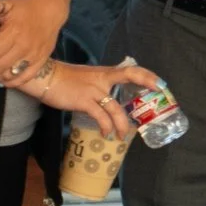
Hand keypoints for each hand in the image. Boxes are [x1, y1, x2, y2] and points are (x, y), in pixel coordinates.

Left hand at [0, 0, 69, 87]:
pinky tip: (0, 82)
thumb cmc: (25, 8)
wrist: (51, 11)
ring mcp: (33, 56)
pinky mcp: (40, 61)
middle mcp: (24, 47)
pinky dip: (11, 83)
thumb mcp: (8, 3)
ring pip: (9, 75)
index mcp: (13, 32)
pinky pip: (24, 78)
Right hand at [28, 60, 154, 138]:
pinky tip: (106, 133)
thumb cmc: (66, 79)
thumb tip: (112, 95)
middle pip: (129, 75)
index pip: (130, 70)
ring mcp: (94, 90)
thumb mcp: (88, 78)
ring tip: (123, 135)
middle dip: (147, 82)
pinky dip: (106, 126)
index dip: (147, 75)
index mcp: (105, 73)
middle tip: (159, 93)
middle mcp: (102, 79)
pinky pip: (100, 116)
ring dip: (122, 123)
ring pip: (115, 107)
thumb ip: (102, 84)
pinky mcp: (83, 101)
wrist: (45, 78)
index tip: (160, 83)